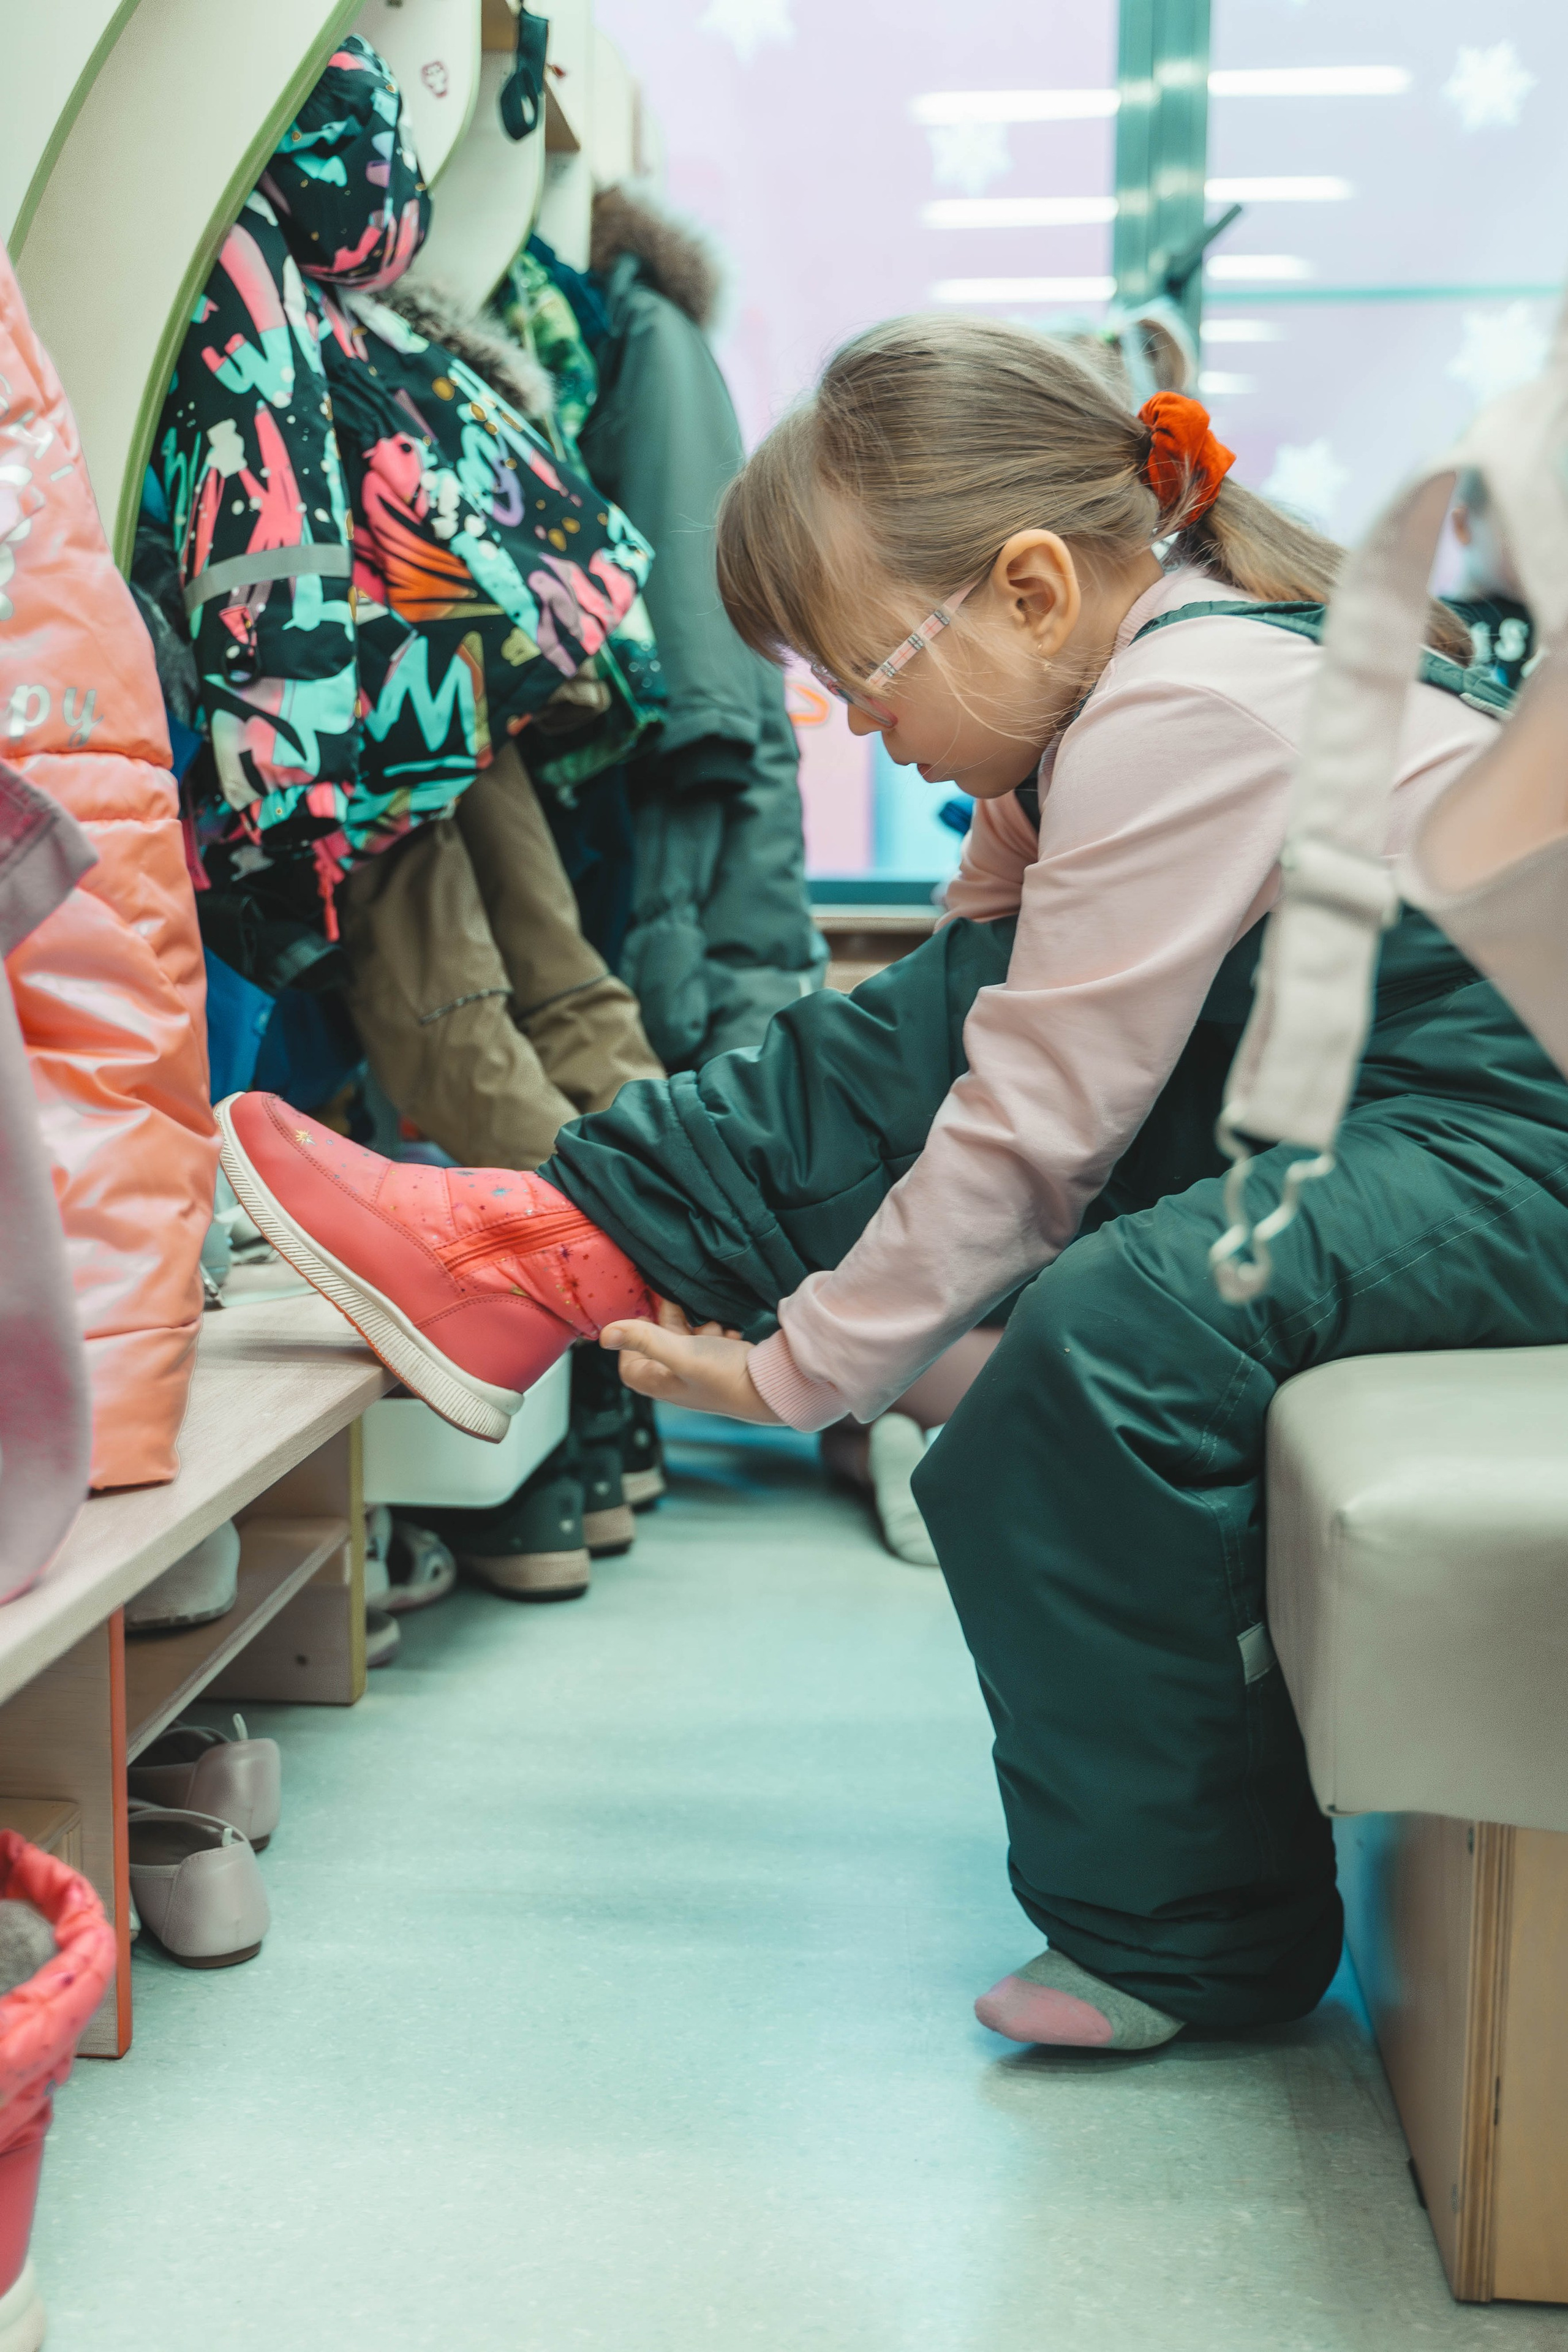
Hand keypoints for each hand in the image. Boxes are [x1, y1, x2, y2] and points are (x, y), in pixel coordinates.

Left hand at [601, 1296, 781, 1423]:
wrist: (773, 1384)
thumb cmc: (724, 1376)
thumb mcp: (680, 1353)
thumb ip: (644, 1339)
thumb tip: (604, 1335)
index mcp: (658, 1382)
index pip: (628, 1360)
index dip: (632, 1339)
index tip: (645, 1318)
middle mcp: (675, 1376)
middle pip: (656, 1340)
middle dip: (670, 1321)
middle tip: (682, 1307)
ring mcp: (697, 1368)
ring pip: (684, 1333)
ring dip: (697, 1322)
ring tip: (713, 1326)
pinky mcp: (719, 1358)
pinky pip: (709, 1334)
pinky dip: (717, 1327)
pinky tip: (729, 1330)